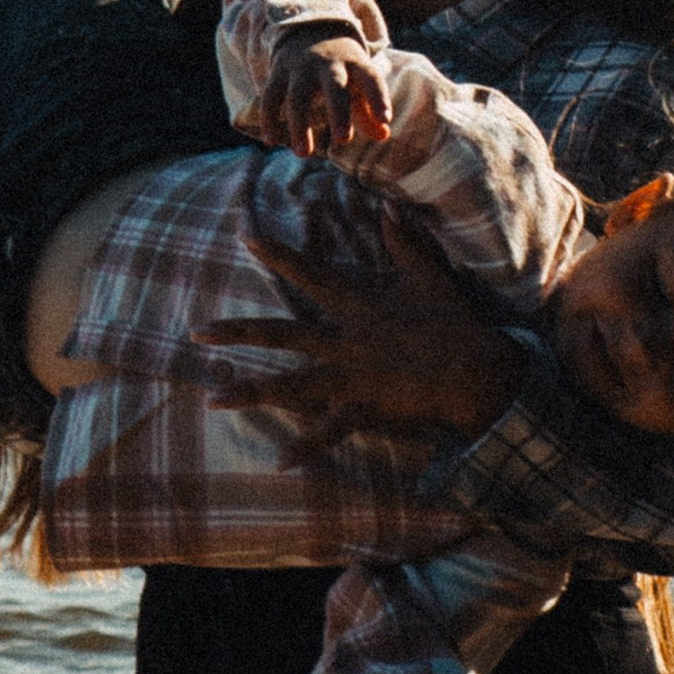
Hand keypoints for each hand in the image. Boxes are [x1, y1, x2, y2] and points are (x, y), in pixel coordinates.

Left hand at [193, 203, 520, 449]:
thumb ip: (405, 244)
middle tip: (197, 334)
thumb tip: (391, 209)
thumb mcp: (428, 277)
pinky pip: (329, 430)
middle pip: (280, 332)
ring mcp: (351, 373)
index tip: (244, 237)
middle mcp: (344, 338)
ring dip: (252, 392)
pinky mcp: (364, 404)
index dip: (277, 255)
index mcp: (356, 306)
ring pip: (291, 383)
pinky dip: (306, 447)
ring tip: (213, 400)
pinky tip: (279, 463)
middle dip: (237, 332)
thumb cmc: (453, 323)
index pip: (309, 274)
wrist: (477, 367)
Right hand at [253, 33, 393, 160]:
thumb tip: (383, 135)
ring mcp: (301, 66)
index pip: (370, 78)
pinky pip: (271, 95)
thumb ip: (370, 110)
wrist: (309, 28)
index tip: (385, 119)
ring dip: (299, 125)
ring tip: (303, 153)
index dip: (378, 97)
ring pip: (298, 96)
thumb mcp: (359, 81)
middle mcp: (329, 63)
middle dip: (339, 112)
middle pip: (334, 86)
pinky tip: (271, 140)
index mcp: (355, 63)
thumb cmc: (341, 67)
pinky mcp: (279, 70)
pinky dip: (269, 118)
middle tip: (342, 140)